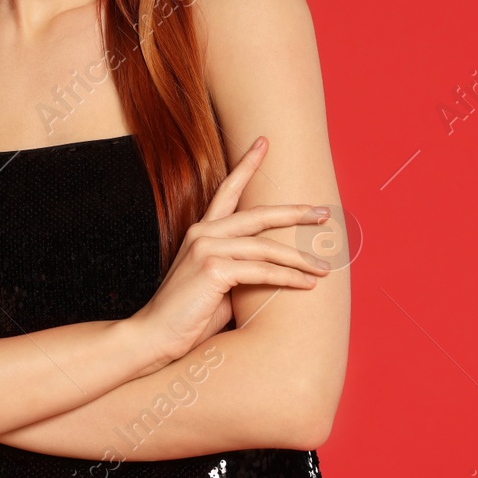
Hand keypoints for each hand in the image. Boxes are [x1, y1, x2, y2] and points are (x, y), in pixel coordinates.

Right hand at [130, 135, 328, 365]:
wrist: (153, 336)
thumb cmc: (187, 316)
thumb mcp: (218, 285)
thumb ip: (241, 270)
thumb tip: (275, 272)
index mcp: (201, 232)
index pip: (227, 190)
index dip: (247, 164)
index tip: (264, 142)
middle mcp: (203, 233)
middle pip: (258, 214)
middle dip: (295, 213)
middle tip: (323, 213)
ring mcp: (206, 248)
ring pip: (266, 246)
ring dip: (300, 258)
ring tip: (324, 267)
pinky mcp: (212, 268)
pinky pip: (262, 270)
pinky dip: (289, 278)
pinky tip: (307, 285)